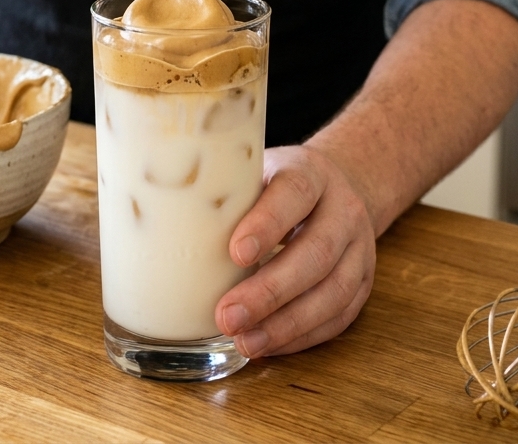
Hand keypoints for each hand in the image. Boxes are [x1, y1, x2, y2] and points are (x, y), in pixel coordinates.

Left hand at [215, 143, 376, 356]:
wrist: (335, 187)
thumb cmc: (276, 184)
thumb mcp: (254, 171)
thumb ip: (223, 191)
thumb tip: (156, 218)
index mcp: (310, 173)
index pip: (294, 193)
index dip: (267, 224)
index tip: (233, 252)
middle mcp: (342, 209)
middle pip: (316, 252)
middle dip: (270, 290)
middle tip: (227, 315)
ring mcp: (358, 248)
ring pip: (333, 292)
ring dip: (287, 323)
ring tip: (245, 341)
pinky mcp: (361, 283)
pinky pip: (338, 317)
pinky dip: (302, 336)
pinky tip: (268, 345)